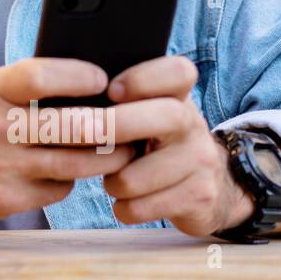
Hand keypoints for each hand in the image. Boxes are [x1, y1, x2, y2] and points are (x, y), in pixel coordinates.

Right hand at [0, 58, 136, 224]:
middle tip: (132, 120)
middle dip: (112, 124)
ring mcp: (0, 168)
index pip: (42, 76)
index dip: (80, 76)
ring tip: (121, 148)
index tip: (102, 79)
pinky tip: (70, 169)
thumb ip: (17, 81)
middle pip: (71, 126)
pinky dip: (71, 179)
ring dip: (106, 156)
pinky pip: (58, 189)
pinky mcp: (4, 200)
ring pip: (75, 164)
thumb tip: (79, 76)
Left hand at [99, 56, 254, 236]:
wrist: (211, 188)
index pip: (178, 72)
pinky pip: (143, 206)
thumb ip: (122, 102)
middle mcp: (194, 125)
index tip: (111, 91)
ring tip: (112, 180)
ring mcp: (200, 162)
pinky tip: (126, 202)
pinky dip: (124, 208)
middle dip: (117, 126)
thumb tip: (69, 96)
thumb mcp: (150, 115)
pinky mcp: (198, 198)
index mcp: (179, 98)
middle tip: (87, 136)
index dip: (143, 78)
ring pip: (140, 175)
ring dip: (113, 182)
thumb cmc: (158, 144)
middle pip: (167, 116)